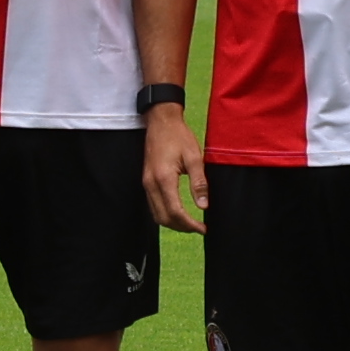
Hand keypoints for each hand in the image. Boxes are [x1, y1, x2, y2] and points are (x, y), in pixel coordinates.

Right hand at [142, 104, 207, 233]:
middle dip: (181, 227)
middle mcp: (151, 184)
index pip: (175, 212)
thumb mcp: (194, 157)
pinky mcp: (146, 181)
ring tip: (190, 223)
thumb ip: (199, 183)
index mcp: (164, 178)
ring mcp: (146, 183)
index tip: (203, 228)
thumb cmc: (178, 136)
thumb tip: (203, 206)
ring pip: (156, 214)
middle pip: (163, 218)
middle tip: (198, 228)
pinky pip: (153, 205)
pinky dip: (165, 214)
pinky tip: (178, 212)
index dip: (189, 224)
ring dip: (173, 223)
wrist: (160, 121)